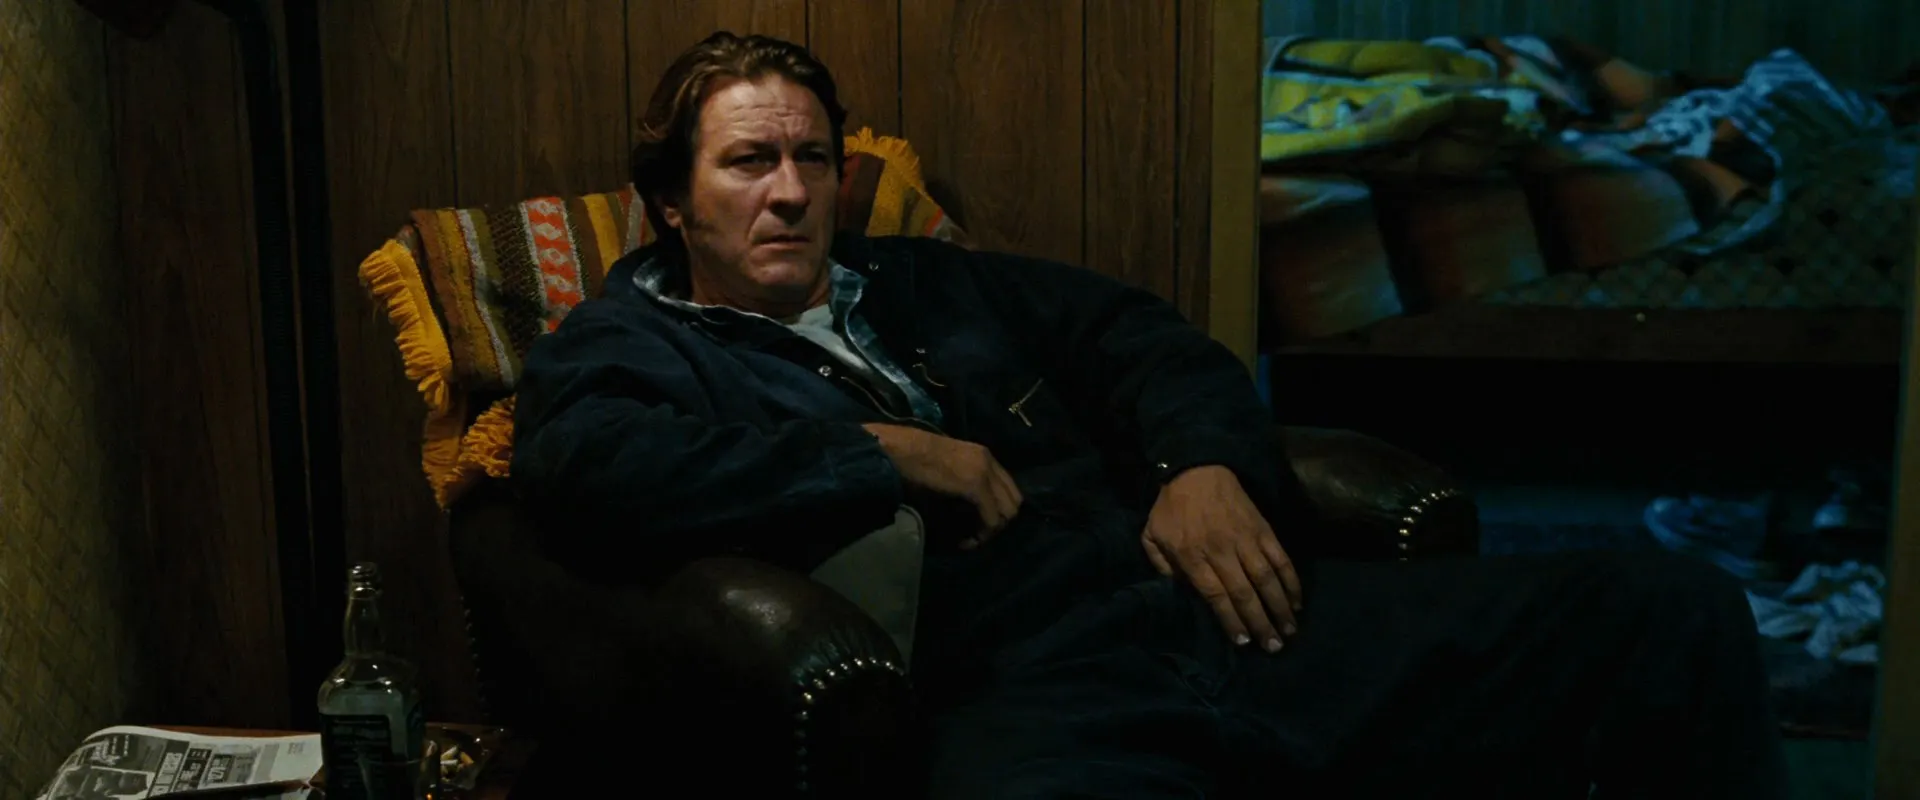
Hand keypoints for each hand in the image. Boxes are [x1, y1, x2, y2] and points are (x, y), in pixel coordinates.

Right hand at [864, 423, 1022, 546]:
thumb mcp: (946, 464)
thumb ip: (961, 478)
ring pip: (1007, 513)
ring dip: (990, 530)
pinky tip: (964, 540)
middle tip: (976, 534)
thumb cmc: (911, 455)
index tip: (977, 524)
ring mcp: (984, 472)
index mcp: (983, 455)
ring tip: (969, 539)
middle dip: (998, 523)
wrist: (897, 448)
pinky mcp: (975, 485)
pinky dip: (980, 534)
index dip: (997, 510)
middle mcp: (989, 461)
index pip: (1008, 488)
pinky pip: (990, 519)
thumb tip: (964, 503)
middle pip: (1013, 501)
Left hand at [1142, 465, 1301, 651]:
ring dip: (1280, 607)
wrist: (1197, 468)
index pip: (1216, 595)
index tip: (1243, 642)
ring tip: (1289, 632)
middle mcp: (1222, 550)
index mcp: (1192, 555)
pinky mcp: (1264, 529)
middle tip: (1273, 648)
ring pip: (1267, 578)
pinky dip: (1291, 581)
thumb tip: (1179, 593)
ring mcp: (1246, 539)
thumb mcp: (1152, 536)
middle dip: (1260, 623)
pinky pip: (1281, 558)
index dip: (1231, 620)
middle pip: (1244, 592)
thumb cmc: (1172, 506)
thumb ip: (1161, 566)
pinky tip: (1297, 601)